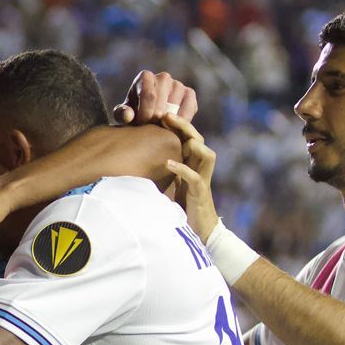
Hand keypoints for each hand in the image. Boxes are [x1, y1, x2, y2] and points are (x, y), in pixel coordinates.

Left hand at [113, 70, 197, 125]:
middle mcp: (163, 77)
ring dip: (168, 120)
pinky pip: (189, 107)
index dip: (145, 113)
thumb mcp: (123, 115)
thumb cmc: (134, 114)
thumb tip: (128, 115)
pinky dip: (183, 119)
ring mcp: (178, 84)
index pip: (149, 95)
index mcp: (145, 77)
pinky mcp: (190, 94)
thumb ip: (122, 114)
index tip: (141, 125)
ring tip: (159, 129)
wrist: (150, 117)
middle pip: (162, 100)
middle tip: (150, 130)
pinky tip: (173, 127)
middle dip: (155, 118)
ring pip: (176, 104)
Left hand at [160, 113, 218, 240]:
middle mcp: (200, 168)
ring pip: (206, 155)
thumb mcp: (169, 183)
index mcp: (192, 163)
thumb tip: (138, 158)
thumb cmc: (180, 206)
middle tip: (167, 115)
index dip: (178, 125)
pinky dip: (183, 169)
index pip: (189, 137)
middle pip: (198, 139)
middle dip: (184, 125)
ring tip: (176, 135)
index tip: (160, 114)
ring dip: (193, 143)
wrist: (198, 229)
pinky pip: (195, 177)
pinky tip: (169, 164)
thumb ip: (162, 169)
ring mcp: (202, 180)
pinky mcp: (200, 193)